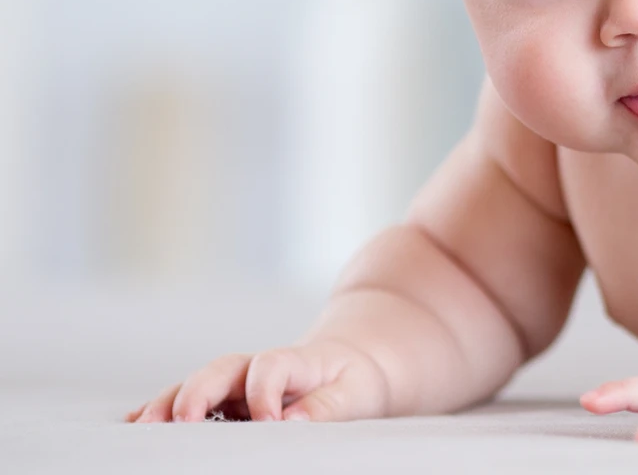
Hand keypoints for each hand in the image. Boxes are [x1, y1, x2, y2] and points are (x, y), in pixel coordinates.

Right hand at [126, 341, 390, 423]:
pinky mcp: (221, 399)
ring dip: (168, 403)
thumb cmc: (352, 381)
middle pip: (220, 370)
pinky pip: (186, 401)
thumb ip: (326, 406)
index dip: (265, 393)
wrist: (347, 366)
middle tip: (181, 421)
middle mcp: (255, 367)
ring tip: (142, 425)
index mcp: (293, 361)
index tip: (269, 423)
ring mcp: (233, 382)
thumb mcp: (354, 392)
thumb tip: (290, 423)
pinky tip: (133, 423)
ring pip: (195, 385)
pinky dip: (161, 409)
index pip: (271, 367)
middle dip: (198, 393)